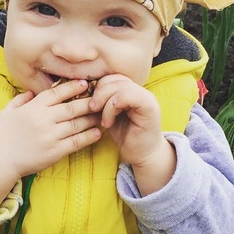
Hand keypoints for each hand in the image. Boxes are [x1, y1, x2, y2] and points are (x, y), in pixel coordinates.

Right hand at [0, 80, 101, 209]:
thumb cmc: (1, 135)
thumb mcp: (7, 112)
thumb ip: (19, 100)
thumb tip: (31, 93)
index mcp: (33, 108)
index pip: (57, 93)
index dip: (73, 87)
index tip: (85, 83)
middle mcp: (43, 119)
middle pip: (72, 107)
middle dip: (88, 102)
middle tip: (100, 99)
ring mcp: (50, 136)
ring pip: (77, 124)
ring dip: (91, 119)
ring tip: (101, 115)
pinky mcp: (55, 152)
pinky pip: (76, 142)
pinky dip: (88, 137)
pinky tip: (97, 133)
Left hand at [89, 75, 175, 195]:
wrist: (142, 155)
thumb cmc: (125, 136)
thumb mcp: (109, 115)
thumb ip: (103, 101)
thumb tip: (84, 91)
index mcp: (131, 89)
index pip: (111, 77)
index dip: (98, 88)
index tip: (90, 104)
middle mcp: (141, 90)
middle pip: (114, 79)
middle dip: (98, 93)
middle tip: (92, 110)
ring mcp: (146, 97)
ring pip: (119, 86)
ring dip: (104, 102)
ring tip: (102, 119)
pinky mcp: (149, 107)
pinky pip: (126, 96)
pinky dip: (112, 108)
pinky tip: (109, 122)